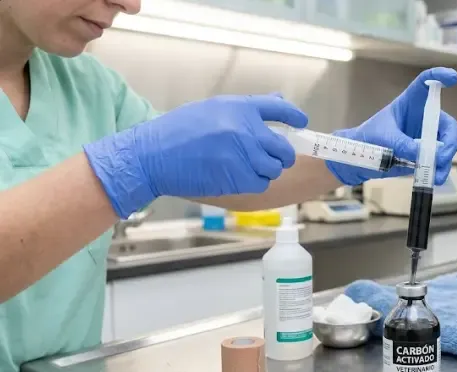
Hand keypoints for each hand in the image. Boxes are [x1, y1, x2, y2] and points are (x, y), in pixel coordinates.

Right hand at [84, 94, 307, 217]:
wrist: (152, 156)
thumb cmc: (177, 132)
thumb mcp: (212, 110)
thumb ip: (245, 109)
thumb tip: (277, 101)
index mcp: (239, 108)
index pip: (279, 108)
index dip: (294, 115)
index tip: (302, 122)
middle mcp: (245, 129)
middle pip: (283, 148)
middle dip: (281, 155)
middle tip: (272, 158)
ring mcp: (242, 154)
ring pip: (273, 169)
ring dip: (266, 171)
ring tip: (247, 168)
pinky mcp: (237, 177)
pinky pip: (260, 184)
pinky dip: (254, 184)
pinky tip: (238, 178)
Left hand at [327, 67, 456, 185]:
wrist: (357, 161)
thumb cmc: (367, 140)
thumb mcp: (383, 139)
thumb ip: (403, 145)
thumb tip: (424, 155)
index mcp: (409, 104)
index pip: (426, 85)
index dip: (439, 77)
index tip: (452, 77)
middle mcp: (422, 119)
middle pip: (446, 124)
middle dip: (450, 140)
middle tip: (442, 156)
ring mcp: (425, 138)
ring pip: (446, 146)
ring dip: (445, 160)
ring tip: (436, 175)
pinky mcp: (423, 156)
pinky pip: (438, 162)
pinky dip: (439, 171)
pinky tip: (434, 178)